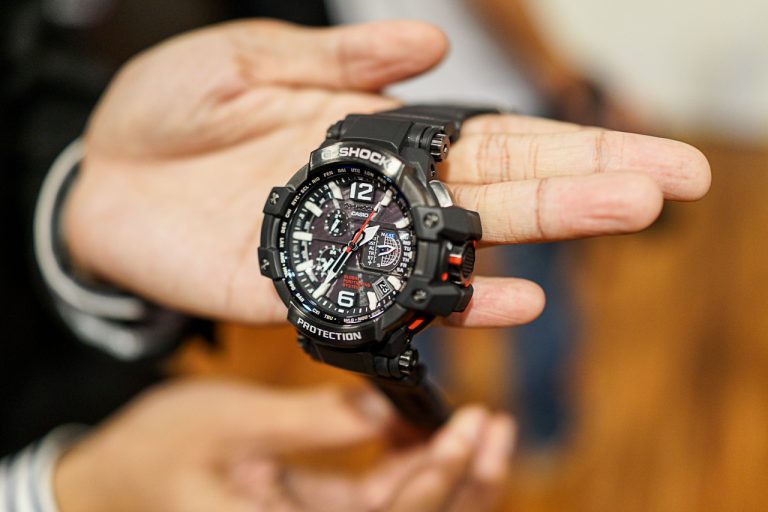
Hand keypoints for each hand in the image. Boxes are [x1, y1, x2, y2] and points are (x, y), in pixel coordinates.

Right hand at [54, 380, 513, 511]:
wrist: (116, 479)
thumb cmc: (158, 452)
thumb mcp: (232, 423)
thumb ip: (314, 419)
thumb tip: (388, 403)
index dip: (439, 479)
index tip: (471, 425)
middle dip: (464, 480)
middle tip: (494, 424)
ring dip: (450, 475)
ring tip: (483, 426)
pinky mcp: (321, 509)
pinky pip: (384, 497)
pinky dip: (413, 466)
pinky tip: (426, 427)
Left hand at [64, 19, 710, 328]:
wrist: (102, 175)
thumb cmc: (172, 112)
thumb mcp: (250, 61)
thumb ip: (339, 61)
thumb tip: (428, 46)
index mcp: (376, 133)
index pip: (492, 139)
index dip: (570, 144)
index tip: (649, 156)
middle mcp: (381, 196)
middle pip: (500, 192)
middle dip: (584, 188)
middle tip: (666, 189)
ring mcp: (351, 247)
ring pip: (461, 249)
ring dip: (538, 241)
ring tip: (618, 220)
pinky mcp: (305, 290)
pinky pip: (388, 301)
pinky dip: (448, 302)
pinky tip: (508, 299)